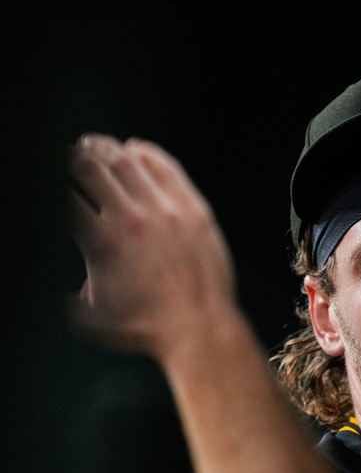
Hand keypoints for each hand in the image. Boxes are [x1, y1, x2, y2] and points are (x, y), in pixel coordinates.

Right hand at [68, 134, 235, 358]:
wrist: (197, 327)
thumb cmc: (147, 326)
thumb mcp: (91, 312)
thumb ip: (75, 287)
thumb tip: (70, 284)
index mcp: (100, 242)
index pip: (66, 195)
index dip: (54, 179)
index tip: (52, 175)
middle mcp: (131, 220)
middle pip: (92, 167)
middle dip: (74, 155)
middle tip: (70, 151)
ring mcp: (166, 212)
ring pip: (129, 162)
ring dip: (106, 148)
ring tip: (96, 144)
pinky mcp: (195, 210)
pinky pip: (168, 169)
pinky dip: (149, 154)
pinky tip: (138, 150)